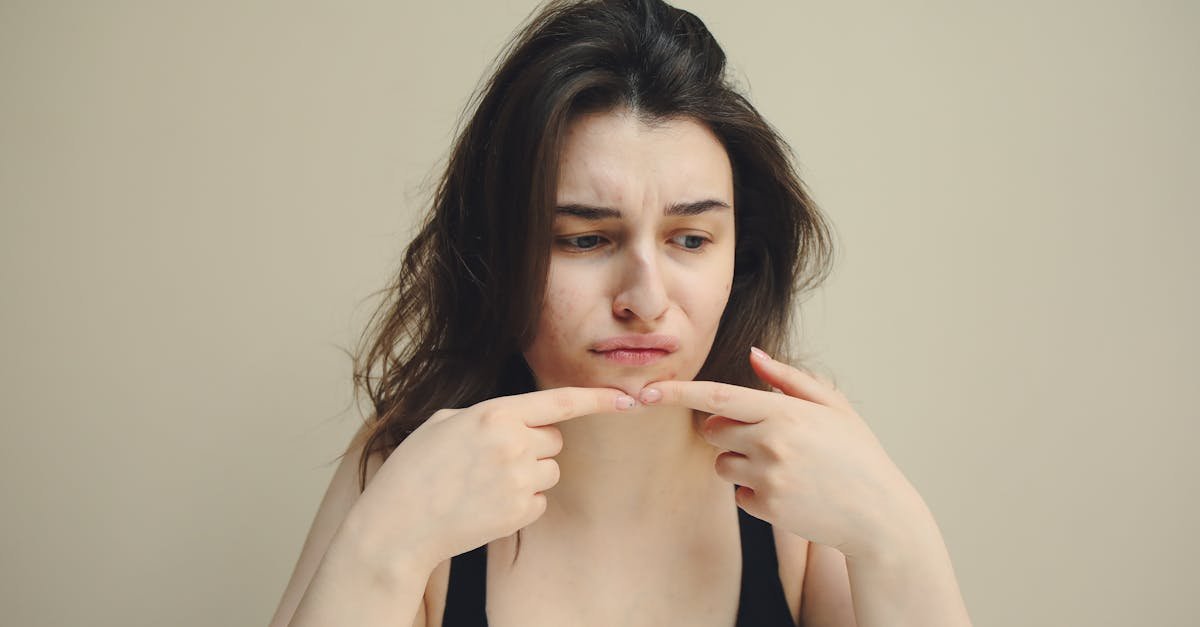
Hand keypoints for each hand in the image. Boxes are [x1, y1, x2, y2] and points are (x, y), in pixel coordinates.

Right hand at [348, 386, 638, 570]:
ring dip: (529, 474)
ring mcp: (519, 480)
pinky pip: (540, 500)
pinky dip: (522, 502)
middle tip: (494, 458)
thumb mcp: (445, 423)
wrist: (398, 525)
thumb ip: (489, 415)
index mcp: (495, 414)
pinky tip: (487, 504)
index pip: (560, 401)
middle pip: (555, 439)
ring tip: (486, 483)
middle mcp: (513, 443)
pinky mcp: (520, 512)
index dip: (599, 399)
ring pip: (551, 470)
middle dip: (534, 445)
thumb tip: (521, 419)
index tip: (628, 398)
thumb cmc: (416, 469)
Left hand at [638, 347, 922, 557]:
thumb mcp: (833, 407)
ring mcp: (768, 477)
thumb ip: (789, 379)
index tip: (646, 390)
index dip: (677, 392)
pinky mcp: (767, 507)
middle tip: (764, 438)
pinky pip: (738, 494)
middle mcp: (771, 442)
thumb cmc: (857, 455)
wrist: (880, 515)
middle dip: (726, 431)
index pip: (717, 396)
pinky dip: (755, 493)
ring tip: (784, 467)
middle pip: (713, 430)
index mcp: (784, 411)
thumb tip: (753, 354)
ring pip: (721, 464)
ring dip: (740, 463)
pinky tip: (790, 492)